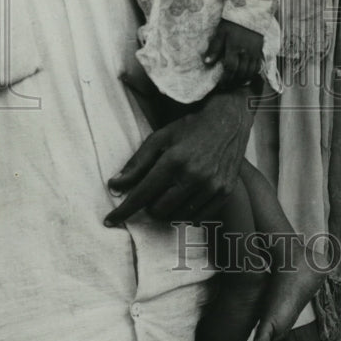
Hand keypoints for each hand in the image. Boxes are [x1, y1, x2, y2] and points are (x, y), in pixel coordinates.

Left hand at [104, 86, 253, 225]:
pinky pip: (198, 217)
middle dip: (149, 206)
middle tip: (152, 193)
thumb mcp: (160, 138)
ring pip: (178, 216)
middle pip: (159, 210)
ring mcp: (212, 186)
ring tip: (169, 194)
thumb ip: (137, 163)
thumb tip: (115, 186)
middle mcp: (194, 176)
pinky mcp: (225, 192)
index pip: (142, 194)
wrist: (229, 120)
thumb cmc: (190, 127)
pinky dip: (187, 214)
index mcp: (175, 160)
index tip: (111, 220)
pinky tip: (185, 200)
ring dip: (168, 210)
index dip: (124, 210)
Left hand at [205, 19, 263, 88]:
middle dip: (232, 81)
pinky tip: (247, 77)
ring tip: (236, 83)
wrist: (251, 13)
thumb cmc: (233, 22)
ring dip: (242, 79)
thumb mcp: (221, 32)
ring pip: (250, 71)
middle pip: (240, 72)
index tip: (220, 84)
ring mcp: (254, 52)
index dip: (225, 78)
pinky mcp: (260, 51)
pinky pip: (257, 66)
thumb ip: (215, 47)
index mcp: (234, 47)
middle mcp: (246, 52)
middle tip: (226, 86)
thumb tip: (207, 62)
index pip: (230, 67)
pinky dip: (252, 74)